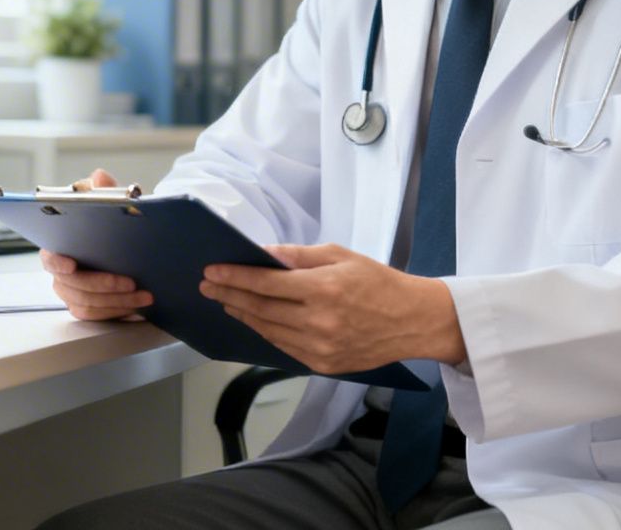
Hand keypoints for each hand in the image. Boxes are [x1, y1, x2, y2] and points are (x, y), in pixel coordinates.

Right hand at [39, 169, 151, 319]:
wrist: (125, 242)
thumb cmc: (111, 222)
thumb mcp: (110, 201)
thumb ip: (104, 189)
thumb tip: (99, 176)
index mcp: (58, 245)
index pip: (49, 257)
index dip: (57, 262)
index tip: (72, 264)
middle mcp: (61, 271)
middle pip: (72, 286)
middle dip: (103, 285)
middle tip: (130, 282)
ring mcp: (71, 291)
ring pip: (87, 304)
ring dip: (117, 301)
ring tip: (143, 295)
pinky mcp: (86, 306)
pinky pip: (97, 315)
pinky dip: (117, 311)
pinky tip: (137, 306)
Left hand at [199, 243, 466, 374]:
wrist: (414, 321)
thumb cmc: (378, 282)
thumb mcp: (340, 255)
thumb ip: (298, 256)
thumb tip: (263, 254)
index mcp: (323, 289)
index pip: (266, 283)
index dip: (234, 276)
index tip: (211, 271)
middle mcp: (319, 322)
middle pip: (260, 308)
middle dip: (229, 294)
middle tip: (207, 285)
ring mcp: (320, 348)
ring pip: (268, 330)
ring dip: (242, 314)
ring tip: (226, 301)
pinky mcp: (324, 365)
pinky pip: (283, 347)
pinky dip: (264, 332)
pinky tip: (254, 319)